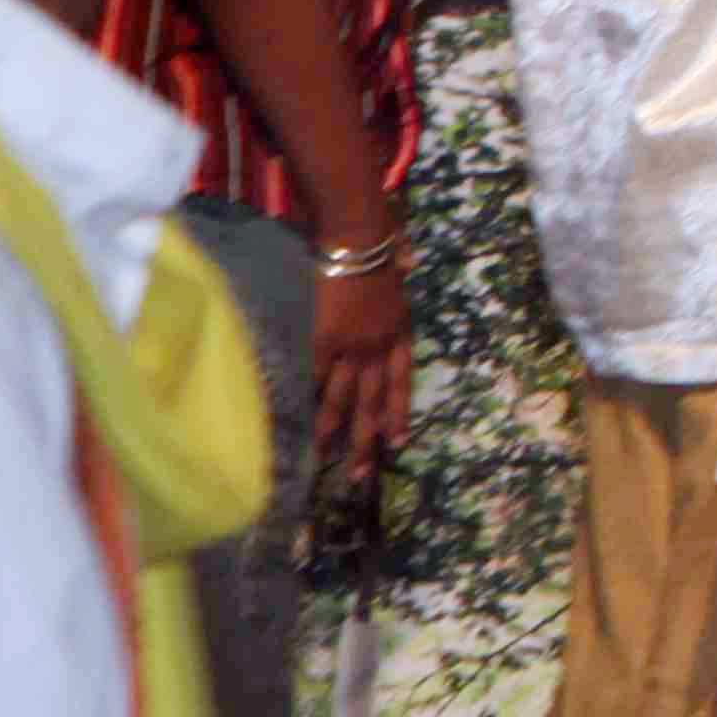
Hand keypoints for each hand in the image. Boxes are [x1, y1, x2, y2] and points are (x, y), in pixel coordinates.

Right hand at [309, 250, 409, 481]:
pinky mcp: (326, 340)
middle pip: (375, 400)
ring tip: (328, 457)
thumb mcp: (401, 270)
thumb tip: (412, 261)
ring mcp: (353, 347)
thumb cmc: (380, 249)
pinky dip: (312, 397)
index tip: (398, 443)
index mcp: (400, 334)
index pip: (403, 383)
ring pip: (345, 396)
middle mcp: (380, 347)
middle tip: (363, 473)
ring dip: (336, 429)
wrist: (360, 242)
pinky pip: (319, 375)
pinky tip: (304, 421)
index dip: (399, 414)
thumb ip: (404, 274)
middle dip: (368, 438)